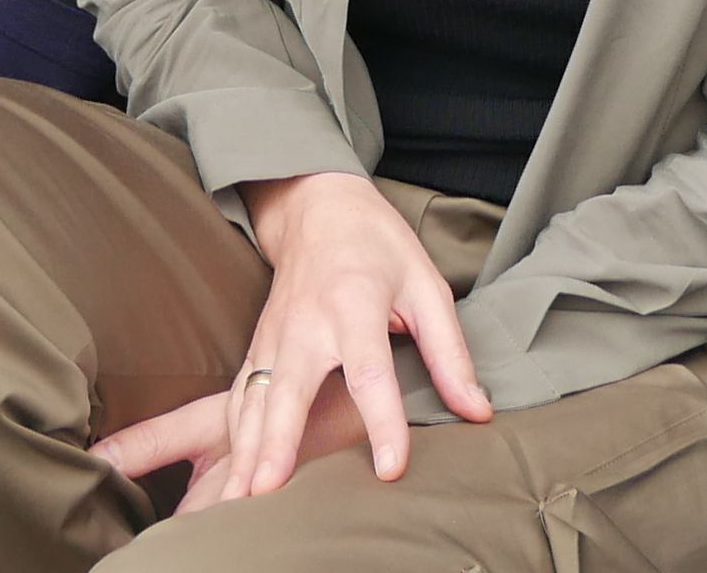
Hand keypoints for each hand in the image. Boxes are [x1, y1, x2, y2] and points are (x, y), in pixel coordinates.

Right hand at [91, 170, 490, 510]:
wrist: (317, 206)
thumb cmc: (378, 246)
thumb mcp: (426, 285)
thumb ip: (450, 353)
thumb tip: (477, 412)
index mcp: (354, 303)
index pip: (369, 371)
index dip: (383, 422)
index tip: (391, 470)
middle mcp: (306, 323)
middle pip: (288, 389)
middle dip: (275, 442)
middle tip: (267, 492)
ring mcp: (274, 335)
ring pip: (253, 399)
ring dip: (244, 451)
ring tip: (238, 500)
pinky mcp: (258, 345)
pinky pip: (239, 396)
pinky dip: (231, 437)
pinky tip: (229, 476)